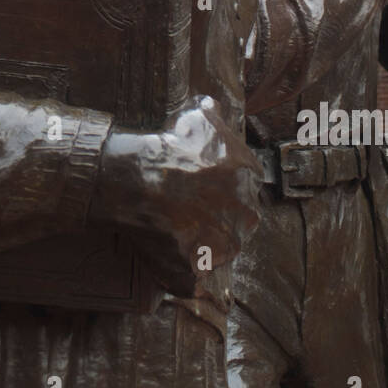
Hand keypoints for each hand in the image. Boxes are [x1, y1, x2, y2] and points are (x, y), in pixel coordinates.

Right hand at [89, 95, 259, 294]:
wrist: (138, 176)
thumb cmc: (169, 145)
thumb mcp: (197, 117)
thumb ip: (213, 113)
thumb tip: (213, 107)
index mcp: (249, 178)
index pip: (246, 184)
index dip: (222, 185)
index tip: (203, 185)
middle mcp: (244, 214)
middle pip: (238, 219)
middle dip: (218, 215)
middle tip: (188, 208)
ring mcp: (222, 245)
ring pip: (219, 250)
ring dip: (203, 245)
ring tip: (176, 233)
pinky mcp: (197, 268)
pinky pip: (193, 281)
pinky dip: (183, 277)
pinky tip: (168, 262)